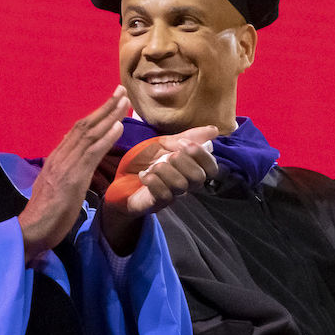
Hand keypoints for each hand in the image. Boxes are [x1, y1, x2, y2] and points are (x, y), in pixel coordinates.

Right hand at [19, 88, 130, 263]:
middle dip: (105, 107)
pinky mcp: (72, 178)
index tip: (111, 101)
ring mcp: (65, 165)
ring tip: (124, 103)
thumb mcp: (57, 185)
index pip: (78, 130)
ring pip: (89, 135)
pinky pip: (91, 153)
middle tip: (121, 91)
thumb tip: (77, 161)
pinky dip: (106, 138)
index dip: (95, 114)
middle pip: (85, 125)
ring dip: (109, 116)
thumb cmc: (46, 213)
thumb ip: (66, 170)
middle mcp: (60, 156)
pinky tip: (118, 127)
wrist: (32, 230)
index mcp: (57, 158)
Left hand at [101, 125, 218, 251]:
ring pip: (181, 185)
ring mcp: (173, 195)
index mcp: (191, 168)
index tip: (184, 143)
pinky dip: (153, 182)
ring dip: (165, 171)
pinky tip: (144, 176)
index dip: (201, 155)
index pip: (211, 168)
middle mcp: (186, 184)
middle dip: (183, 162)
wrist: (120, 176)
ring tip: (153, 166)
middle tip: (168, 156)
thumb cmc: (146, 160)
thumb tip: (214, 130)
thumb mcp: (165, 143)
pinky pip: (164, 195)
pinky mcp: (158, 203)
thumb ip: (189, 137)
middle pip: (199, 178)